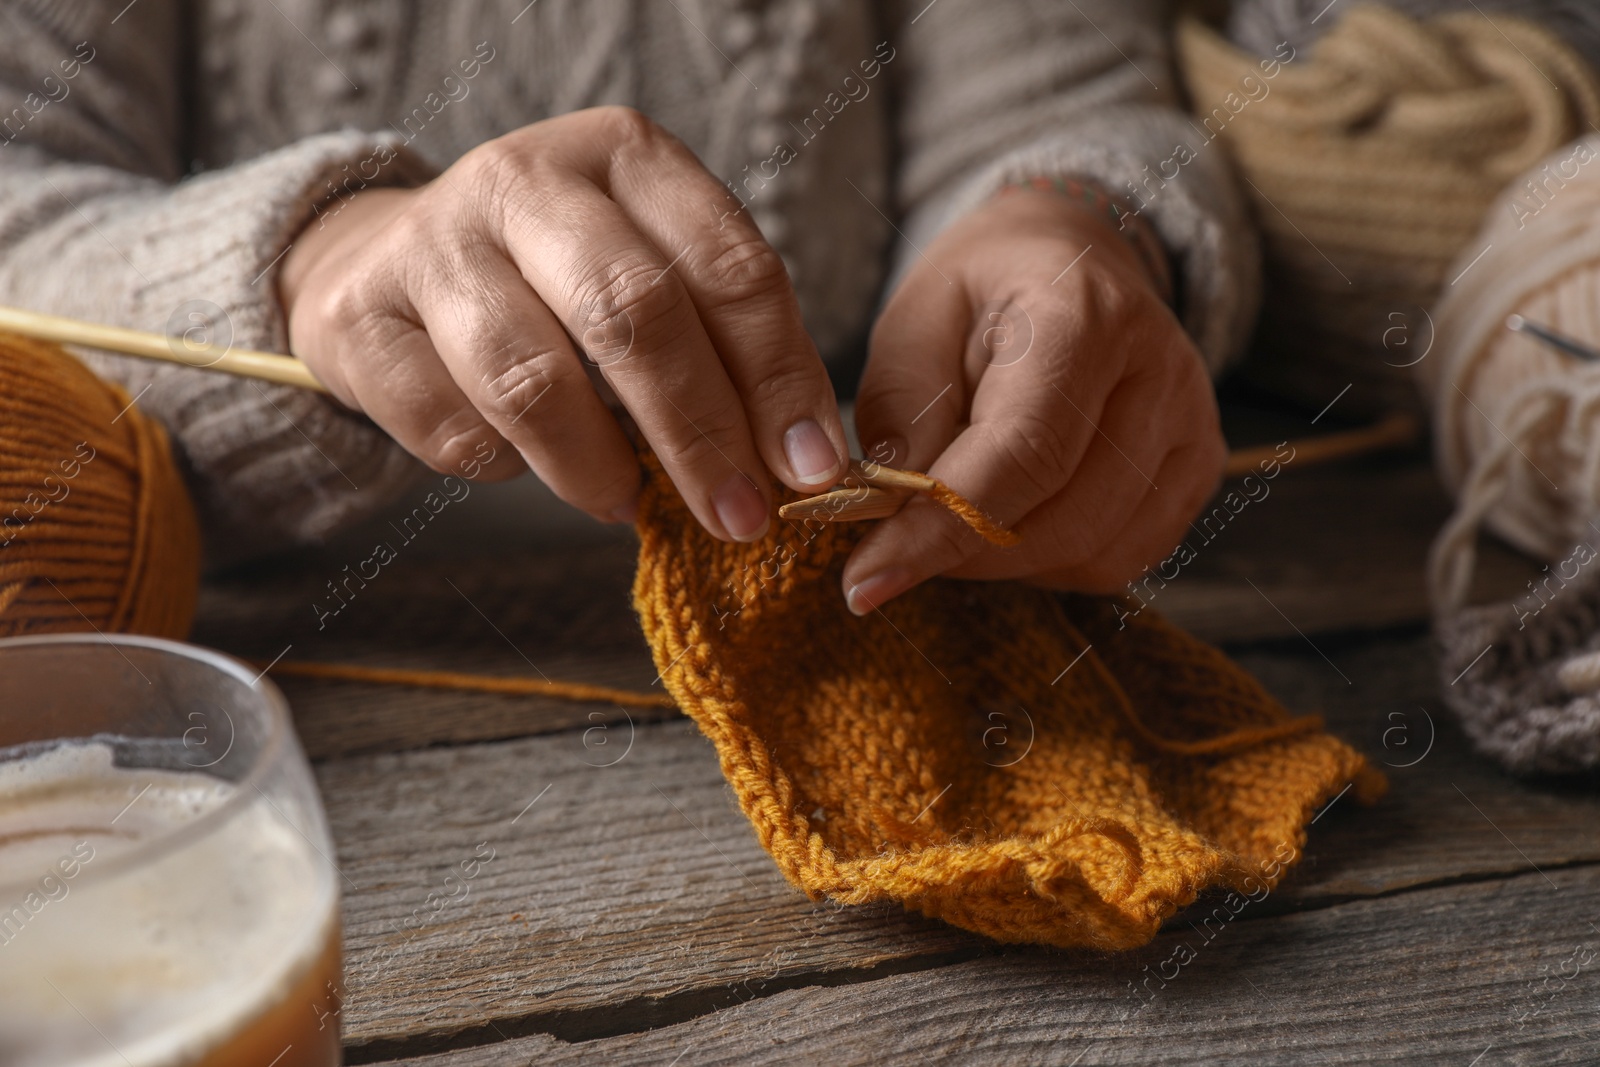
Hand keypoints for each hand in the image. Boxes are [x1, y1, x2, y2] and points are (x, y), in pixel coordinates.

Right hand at [278, 106, 848, 540]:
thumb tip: (803, 463)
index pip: (727, 266)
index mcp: (625, 155)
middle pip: (633, 312)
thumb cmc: (556, 282)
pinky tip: (528, 463)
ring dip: (599, 468)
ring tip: (630, 505)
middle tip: (739, 516)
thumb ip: (724, 346)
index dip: (778, 377)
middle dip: (699, 433)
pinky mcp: (360, 317)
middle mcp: (527, 179)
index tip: (810, 467)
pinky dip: (505, 467)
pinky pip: (450, 426)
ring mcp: (432, 242)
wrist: (385, 264)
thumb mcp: (652, 272)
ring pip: (533, 380)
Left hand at [843, 186, 1224, 612]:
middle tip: (898, 541)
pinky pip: (1118, 560)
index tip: (865, 581)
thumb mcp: (915, 321)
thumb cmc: (983, 292)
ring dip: (1005, 560)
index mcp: (1085, 315)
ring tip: (957, 511)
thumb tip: (894, 510)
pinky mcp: (1198, 470)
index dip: (942, 530)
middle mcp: (1160, 373)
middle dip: (965, 551)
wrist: (1071, 262)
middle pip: (1063, 521)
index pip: (1021, 455)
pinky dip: (1050, 562)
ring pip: (1091, 554)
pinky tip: (1014, 515)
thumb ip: (901, 411)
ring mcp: (1192, 426)